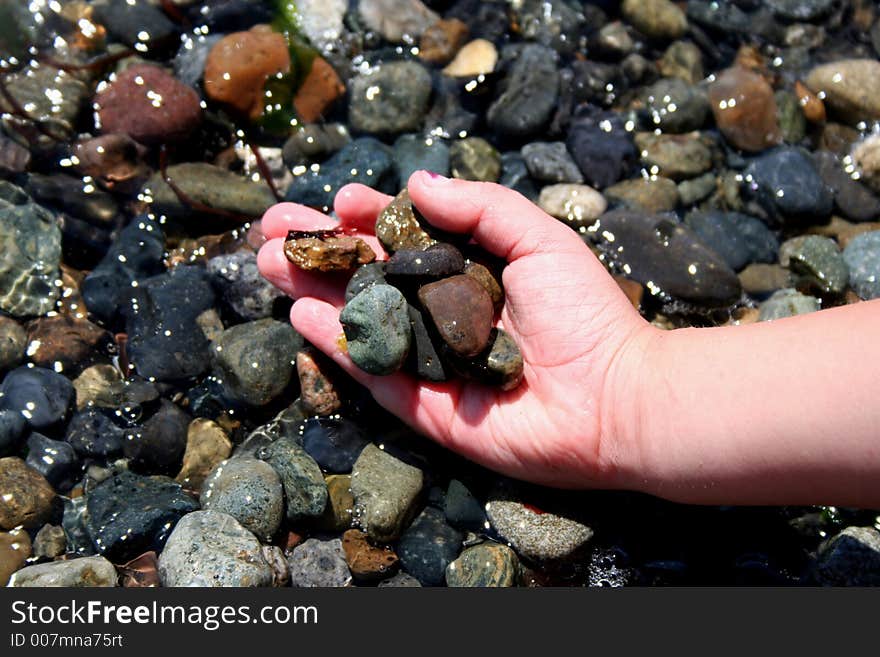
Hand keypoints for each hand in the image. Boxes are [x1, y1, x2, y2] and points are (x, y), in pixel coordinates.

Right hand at [257, 172, 657, 489]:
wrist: (610, 398)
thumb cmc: (582, 313)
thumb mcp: (538, 238)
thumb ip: (479, 206)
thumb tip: (416, 181)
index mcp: (468, 272)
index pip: (404, 240)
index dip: (369, 217)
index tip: (343, 199)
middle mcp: (440, 313)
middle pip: (368, 277)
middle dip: (321, 249)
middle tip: (273, 227)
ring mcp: (427, 360)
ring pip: (358, 319)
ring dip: (312, 288)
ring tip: (268, 259)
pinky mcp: (420, 406)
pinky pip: (370, 370)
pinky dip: (335, 343)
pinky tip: (301, 310)